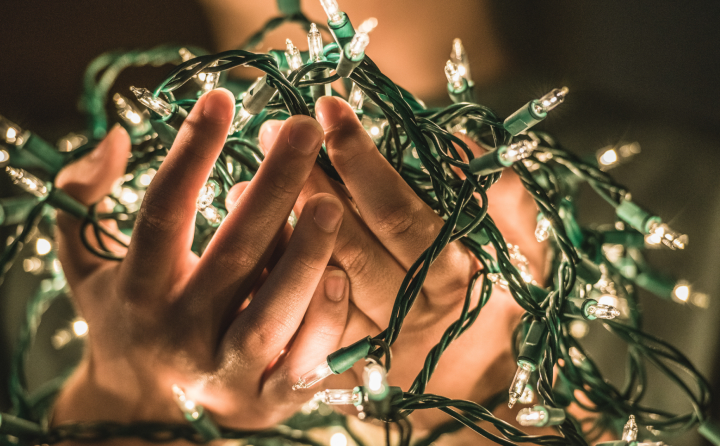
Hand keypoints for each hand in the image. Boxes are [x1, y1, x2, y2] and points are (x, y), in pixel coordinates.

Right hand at [51, 89, 353, 433]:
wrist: (141, 413)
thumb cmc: (123, 316)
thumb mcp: (85, 261)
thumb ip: (81, 198)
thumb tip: (115, 135)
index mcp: (137, 291)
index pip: (162, 213)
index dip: (191, 154)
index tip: (221, 97)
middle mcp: (179, 333)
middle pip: (232, 255)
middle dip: (273, 187)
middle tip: (304, 129)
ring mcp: (224, 373)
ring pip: (272, 315)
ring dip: (306, 256)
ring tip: (330, 199)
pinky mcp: (264, 402)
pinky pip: (303, 364)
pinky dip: (326, 323)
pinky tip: (343, 276)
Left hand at [251, 97, 547, 435]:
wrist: (472, 379)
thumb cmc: (491, 294)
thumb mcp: (520, 248)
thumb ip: (503, 198)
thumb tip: (461, 144)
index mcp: (453, 275)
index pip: (400, 212)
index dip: (362, 160)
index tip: (329, 109)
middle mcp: (412, 312)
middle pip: (351, 244)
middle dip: (309, 183)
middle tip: (274, 131)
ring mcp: (373, 341)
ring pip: (321, 282)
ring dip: (282, 230)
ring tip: (249, 178)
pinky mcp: (344, 363)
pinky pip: (304, 319)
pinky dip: (277, 277)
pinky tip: (253, 239)